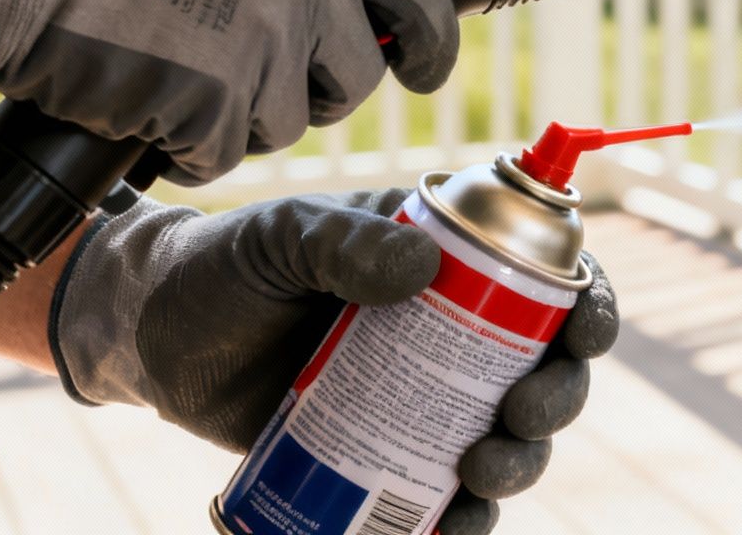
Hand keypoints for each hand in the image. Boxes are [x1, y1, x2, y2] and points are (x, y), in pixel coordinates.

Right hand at [0, 0, 458, 183]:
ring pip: (286, 123)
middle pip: (356, 77)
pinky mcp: (214, 102)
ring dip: (236, 117)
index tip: (427, 70)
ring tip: (174, 73)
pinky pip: (219, 152)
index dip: (433, 41)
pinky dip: (183, 145)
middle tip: (254, 81)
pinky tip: (143, 102)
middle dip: (314, 92)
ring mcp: (266, 42)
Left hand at [51, 189, 619, 534]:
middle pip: (547, 371)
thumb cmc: (224, 269)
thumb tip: (422, 268)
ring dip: (519, 467)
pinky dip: (462, 525)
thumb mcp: (281, 237)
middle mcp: (456, 335)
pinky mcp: (386, 459)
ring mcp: (424, 402)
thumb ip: (342, 241)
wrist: (152, 342)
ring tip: (477, 479)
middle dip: (556, 402)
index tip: (584, 335)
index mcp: (450, 264)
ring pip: (509, 442)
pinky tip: (450, 533)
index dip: (589, 307)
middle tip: (516, 419)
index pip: (546, 281)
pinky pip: (446, 500)